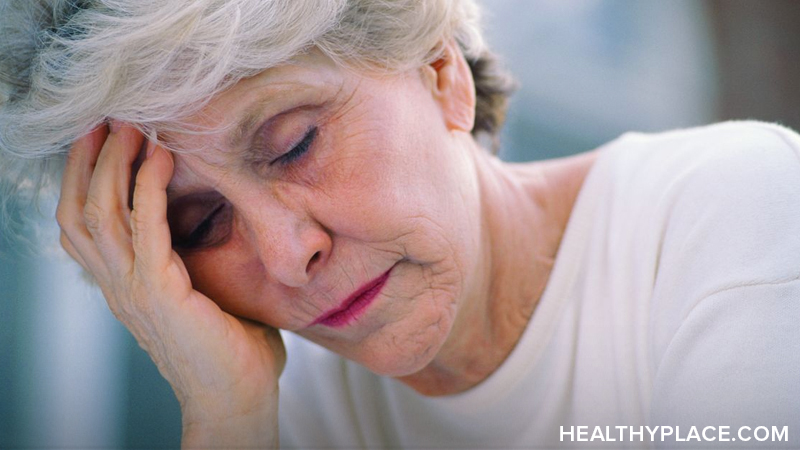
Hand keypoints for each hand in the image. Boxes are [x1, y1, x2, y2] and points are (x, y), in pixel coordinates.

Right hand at [56, 122, 284, 447]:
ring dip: (113, 163)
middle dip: (91, 158)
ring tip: (130, 124)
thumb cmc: (231, 348)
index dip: (87, 177)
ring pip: (100, 212)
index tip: (104, 135)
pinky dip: (149, 187)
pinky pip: (145, 228)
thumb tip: (218, 219)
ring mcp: (134, 289)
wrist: (238, 398)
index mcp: (125, 285)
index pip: (84, 223)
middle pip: (79, 210)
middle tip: (108, 116)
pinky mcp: (160, 292)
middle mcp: (118, 285)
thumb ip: (194, 259)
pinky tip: (162, 157)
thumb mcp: (202, 293)